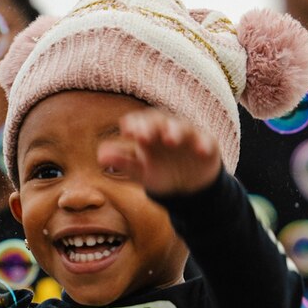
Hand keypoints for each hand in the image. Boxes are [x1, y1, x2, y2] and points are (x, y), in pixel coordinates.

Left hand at [98, 109, 221, 196]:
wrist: (189, 186)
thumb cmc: (160, 172)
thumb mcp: (140, 170)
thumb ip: (122, 162)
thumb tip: (100, 156)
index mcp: (149, 133)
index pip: (139, 123)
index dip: (134, 126)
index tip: (128, 133)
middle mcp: (167, 130)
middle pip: (159, 121)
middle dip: (152, 126)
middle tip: (143, 136)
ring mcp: (188, 136)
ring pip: (182, 127)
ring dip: (176, 131)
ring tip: (170, 139)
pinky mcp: (206, 144)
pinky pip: (206, 141)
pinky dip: (204, 144)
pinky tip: (200, 150)